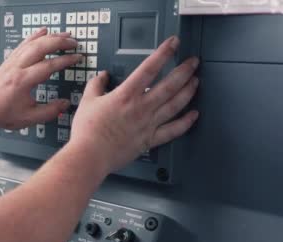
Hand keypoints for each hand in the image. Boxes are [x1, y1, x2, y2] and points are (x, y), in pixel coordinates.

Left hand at [0, 28, 81, 130]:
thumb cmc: (4, 113)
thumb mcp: (29, 118)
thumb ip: (50, 111)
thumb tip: (66, 103)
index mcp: (23, 81)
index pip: (48, 65)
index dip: (65, 60)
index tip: (77, 57)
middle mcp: (17, 67)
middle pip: (41, 47)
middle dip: (59, 42)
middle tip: (73, 42)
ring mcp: (12, 62)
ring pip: (33, 43)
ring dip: (50, 37)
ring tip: (65, 35)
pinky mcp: (10, 60)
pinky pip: (23, 43)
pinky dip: (34, 35)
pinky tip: (43, 31)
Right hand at [70, 36, 199, 172]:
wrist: (89, 156)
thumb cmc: (87, 131)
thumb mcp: (87, 101)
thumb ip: (96, 85)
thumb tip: (102, 75)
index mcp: (125, 95)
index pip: (149, 68)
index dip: (163, 53)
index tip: (173, 43)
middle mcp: (141, 107)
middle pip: (169, 85)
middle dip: (184, 71)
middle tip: (194, 62)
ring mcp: (148, 124)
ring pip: (175, 105)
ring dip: (188, 91)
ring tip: (196, 81)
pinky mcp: (149, 140)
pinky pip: (173, 130)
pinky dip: (185, 122)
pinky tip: (194, 114)